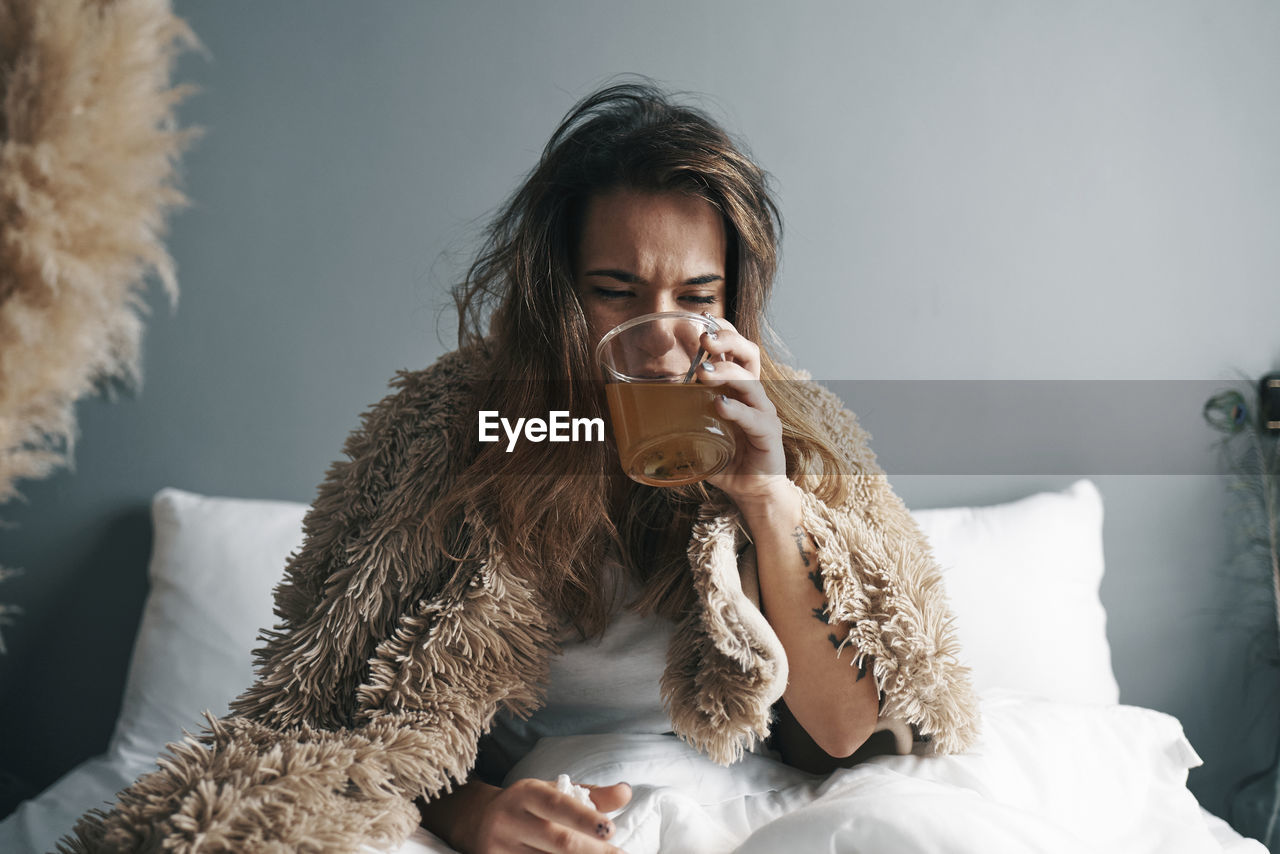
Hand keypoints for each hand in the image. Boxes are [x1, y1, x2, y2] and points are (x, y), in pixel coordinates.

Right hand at [460, 777, 631, 853]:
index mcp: (527, 794)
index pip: (558, 805)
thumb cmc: (529, 807)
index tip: (611, 829)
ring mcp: (501, 848)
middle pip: (558, 841)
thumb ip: (591, 795)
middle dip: (593, 852)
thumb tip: (626, 793)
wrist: (476, 822)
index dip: (584, 818)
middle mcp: (510, 820)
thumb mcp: (554, 793)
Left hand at [693, 316, 788, 507]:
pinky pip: (754, 418)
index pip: (736, 349)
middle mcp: (754, 395)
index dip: (724, 331)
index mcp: (739, 388)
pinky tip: (720, 405)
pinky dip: (737, 410)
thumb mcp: (696, 431)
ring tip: (703, 373)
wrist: (751, 491)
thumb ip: (675, 418)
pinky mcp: (768, 436)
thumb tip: (631, 413)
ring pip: (751, 383)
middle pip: (749, 354)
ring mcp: (763, 414)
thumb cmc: (724, 458)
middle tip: (704, 339)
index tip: (702, 320)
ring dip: (727, 373)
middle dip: (728, 341)